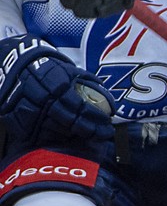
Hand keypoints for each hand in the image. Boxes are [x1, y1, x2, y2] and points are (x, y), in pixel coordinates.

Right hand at [0, 35, 113, 154]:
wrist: (17, 68)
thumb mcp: (69, 70)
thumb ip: (88, 83)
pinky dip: (54, 137)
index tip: (107, 125)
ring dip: (73, 135)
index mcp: (58, 85)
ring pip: (55, 130)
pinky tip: (67, 136)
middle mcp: (43, 99)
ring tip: (87, 136)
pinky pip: (38, 135)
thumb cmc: (49, 70)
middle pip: (69, 122)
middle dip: (89, 131)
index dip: (96, 119)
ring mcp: (28, 111)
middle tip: (102, 135)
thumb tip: (109, 100)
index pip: (81, 107)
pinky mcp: (17, 120)